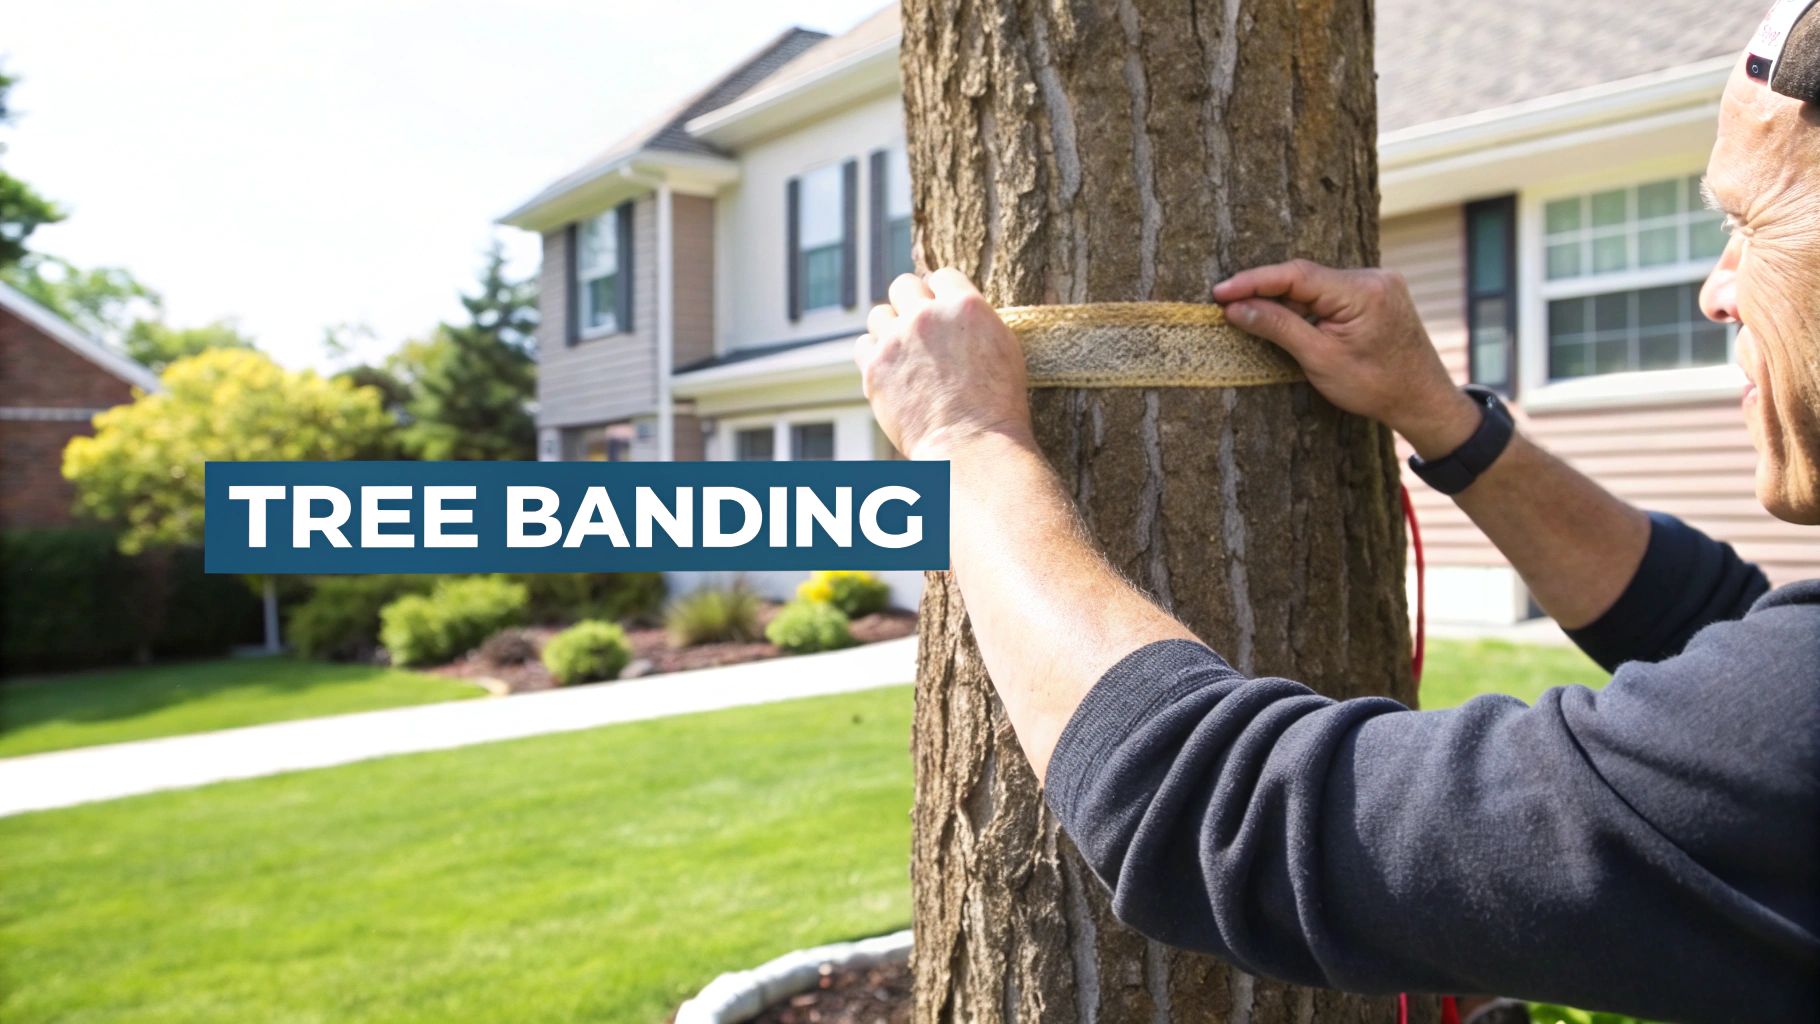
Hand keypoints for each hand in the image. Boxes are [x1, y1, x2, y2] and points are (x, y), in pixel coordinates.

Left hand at [856, 269, 1035, 460]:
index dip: (941, 294)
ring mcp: (897, 340)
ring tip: (903, 353)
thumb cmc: (998, 406)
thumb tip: (956, 307)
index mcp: (964, 305)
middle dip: (911, 304)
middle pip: (904, 285)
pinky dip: (874, 355)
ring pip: (879, 314)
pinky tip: (890, 372)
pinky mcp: (874, 367)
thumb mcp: (1004, 349)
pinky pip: (863, 345)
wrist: (971, 445)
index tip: (941, 310)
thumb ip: (977, 320)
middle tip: (919, 329)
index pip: (942, 276)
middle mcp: (927, 315)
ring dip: (889, 329)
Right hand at [1214, 260, 1479, 457]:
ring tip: (1250, 313)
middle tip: (1226, 303)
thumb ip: (1278, 327)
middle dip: (1265, 289)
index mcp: (1362, 291)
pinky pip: (1331, 291)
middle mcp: (1373, 277)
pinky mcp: (1377, 292)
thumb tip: (1237, 308)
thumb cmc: (1376, 387)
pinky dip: (1306, 303)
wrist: (1423, 399)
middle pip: (1305, 276)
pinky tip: (1287, 318)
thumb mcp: (1320, 360)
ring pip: (1316, 283)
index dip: (1253, 281)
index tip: (1220, 292)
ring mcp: (1378, 282)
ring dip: (1285, 298)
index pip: (1296, 275)